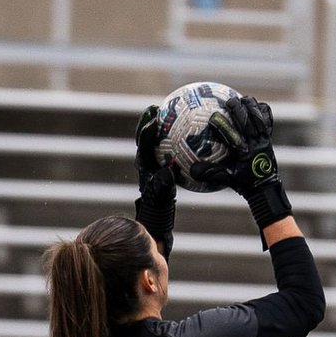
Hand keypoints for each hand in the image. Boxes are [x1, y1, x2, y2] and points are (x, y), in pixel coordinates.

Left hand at [133, 104, 174, 258]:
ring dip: (163, 130)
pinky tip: (191, 136)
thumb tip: (165, 172)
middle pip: (147, 141)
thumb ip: (162, 187)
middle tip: (158, 108)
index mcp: (145, 172)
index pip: (144, 147)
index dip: (147, 131)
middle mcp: (147, 169)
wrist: (156, 229)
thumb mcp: (162, 202)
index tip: (154, 118)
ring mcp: (154, 171)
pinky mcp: (162, 174)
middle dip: (150, 123)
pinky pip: (169, 155)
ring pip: (157, 146)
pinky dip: (177, 145)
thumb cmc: (159, 218)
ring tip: (172, 114)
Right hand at [190, 94, 291, 235]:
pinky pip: (269, 122)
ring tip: (244, 98)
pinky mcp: (269, 138)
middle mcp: (256, 144)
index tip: (212, 116)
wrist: (265, 188)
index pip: (232, 137)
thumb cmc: (244, 184)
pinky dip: (264, 112)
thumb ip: (210, 173)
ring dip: (252, 107)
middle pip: (248, 123)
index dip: (223, 126)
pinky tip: (258, 105)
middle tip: (229, 100)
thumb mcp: (226, 179)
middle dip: (239, 110)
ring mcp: (264, 140)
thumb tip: (192, 170)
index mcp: (244, 153)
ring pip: (260, 119)